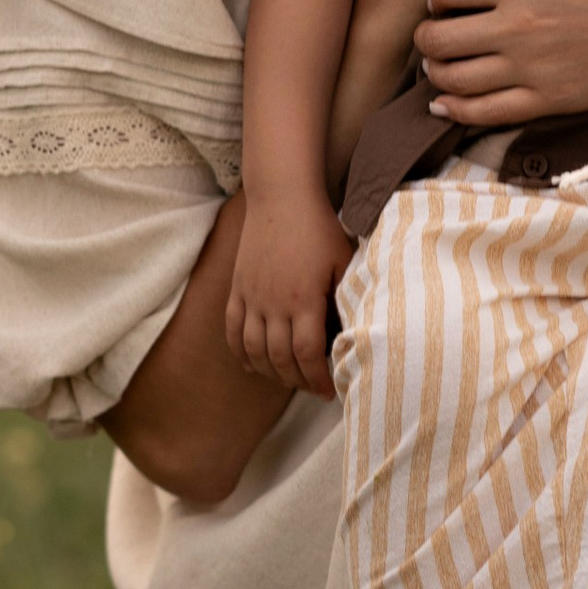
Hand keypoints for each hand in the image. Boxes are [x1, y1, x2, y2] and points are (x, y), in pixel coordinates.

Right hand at [227, 188, 348, 396]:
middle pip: (280, 358)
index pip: (308, 354)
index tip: (329, 391)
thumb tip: (355, 331)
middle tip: (312, 388)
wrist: (282, 198)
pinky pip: (232, 330)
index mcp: (303, 299)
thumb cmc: (320, 228)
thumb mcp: (343, 261)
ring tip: (287, 379)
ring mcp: (251, 297)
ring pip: (253, 350)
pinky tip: (253, 366)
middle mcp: (273, 303)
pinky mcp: (237, 289)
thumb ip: (346, 297)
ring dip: (270, 372)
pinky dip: (240, 353)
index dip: (318, 378)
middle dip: (297, 381)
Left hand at [418, 0, 587, 124]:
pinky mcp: (552, 101)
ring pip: (453, 80)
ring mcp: (533, 70)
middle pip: (437, 39)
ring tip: (442, 64)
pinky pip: (486, 115)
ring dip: (437, 71)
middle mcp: (517, 29)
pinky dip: (456, 111)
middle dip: (427, 33)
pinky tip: (446, 104)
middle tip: (437, 30)